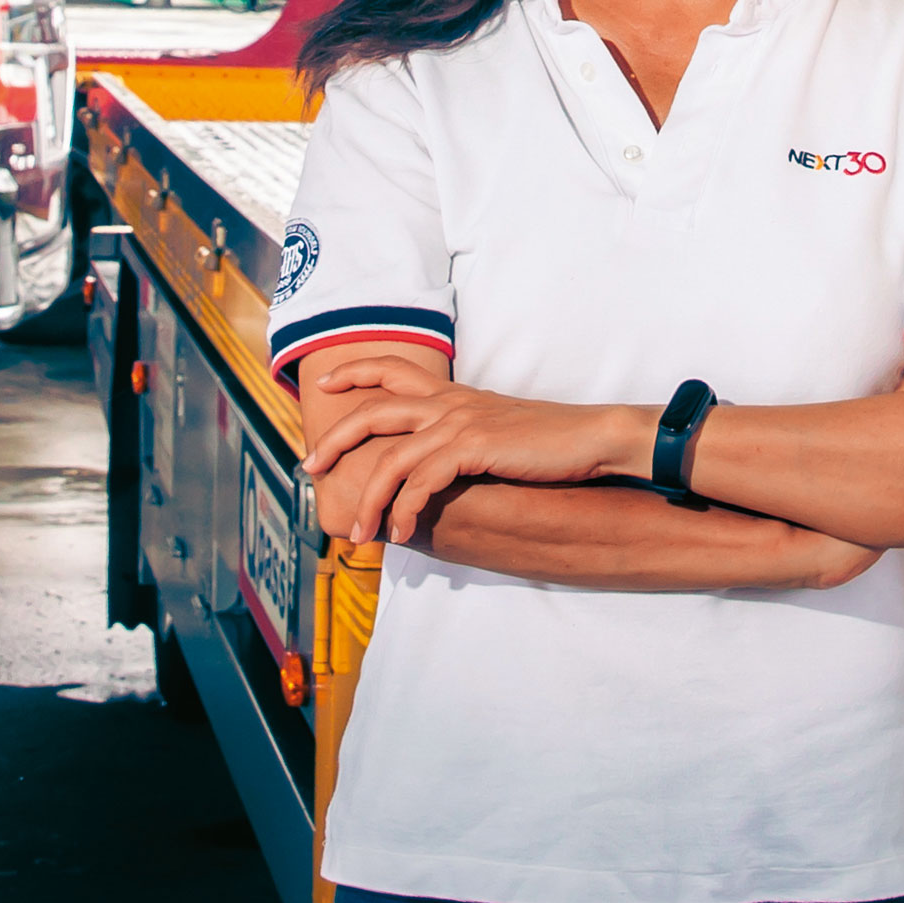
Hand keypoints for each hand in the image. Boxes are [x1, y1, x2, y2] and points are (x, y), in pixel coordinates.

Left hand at [299, 370, 637, 546]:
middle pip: (372, 410)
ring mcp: (459, 423)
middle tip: (310, 467)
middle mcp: (450, 402)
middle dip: (334, 439)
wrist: (593, 438)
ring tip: (356, 532)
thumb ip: (465, 438)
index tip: (327, 383)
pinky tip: (402, 533)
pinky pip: (421, 483)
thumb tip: (439, 465)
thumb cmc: (551, 441)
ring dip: (368, 501)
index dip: (356, 371)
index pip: (393, 368)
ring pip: (390, 458)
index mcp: (454, 393)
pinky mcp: (472, 447)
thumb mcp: (498, 431)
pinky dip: (405, 512)